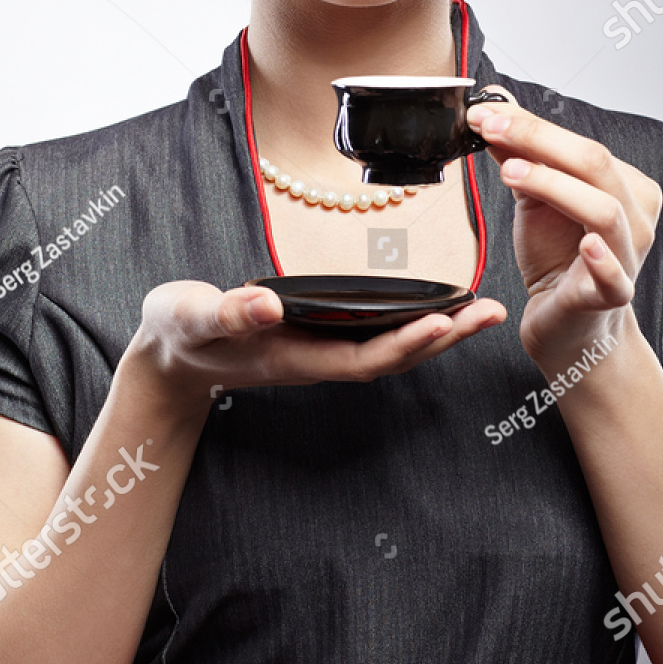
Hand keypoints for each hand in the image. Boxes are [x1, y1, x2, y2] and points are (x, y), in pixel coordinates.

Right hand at [125, 280, 506, 410]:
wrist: (171, 353)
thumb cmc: (180, 335)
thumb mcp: (192, 318)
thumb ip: (227, 312)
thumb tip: (267, 307)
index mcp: (294, 357)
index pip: (364, 358)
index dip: (406, 344)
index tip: (446, 322)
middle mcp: (317, 358)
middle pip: (394, 357)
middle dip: (444, 337)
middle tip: (491, 312)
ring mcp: (321, 349)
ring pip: (392, 347)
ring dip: (440, 331)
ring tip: (483, 309)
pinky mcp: (321, 335)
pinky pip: (379, 333)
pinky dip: (414, 321)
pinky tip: (441, 305)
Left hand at [466, 101, 661, 373]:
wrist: (568, 325)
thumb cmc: (557, 259)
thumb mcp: (535, 202)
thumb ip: (522, 159)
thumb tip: (495, 113)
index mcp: (624, 187)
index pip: (581, 145)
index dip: (532, 126)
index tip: (484, 114)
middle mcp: (634, 217)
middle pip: (596, 165)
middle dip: (540, 141)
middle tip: (491, 130)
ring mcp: (627, 257)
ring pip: (605, 212)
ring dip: (557, 187)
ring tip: (512, 174)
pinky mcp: (612, 297)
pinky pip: (615, 278)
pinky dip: (602, 260)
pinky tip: (587, 245)